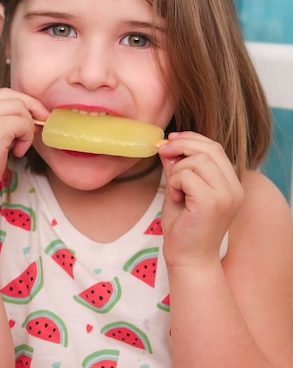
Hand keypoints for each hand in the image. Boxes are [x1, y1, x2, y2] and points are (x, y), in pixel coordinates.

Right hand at [0, 88, 48, 200]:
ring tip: (19, 147)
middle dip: (30, 108)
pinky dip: (27, 137)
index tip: (30, 118)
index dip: (18, 104)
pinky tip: (17, 153)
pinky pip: (23, 123)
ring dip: (27, 127)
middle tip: (40, 123)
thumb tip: (30, 112)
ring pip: (19, 107)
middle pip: (10, 95)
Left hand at [158, 132, 243, 267]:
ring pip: (197, 160)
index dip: (192, 138)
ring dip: (178, 170)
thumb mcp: (180, 189)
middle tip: (162, 151)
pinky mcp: (212, 203)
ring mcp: (226, 196)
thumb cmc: (183, 227)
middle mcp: (234, 189)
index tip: (171, 139)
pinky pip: (188, 175)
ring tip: (175, 189)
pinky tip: (176, 197)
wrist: (188, 260)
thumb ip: (178, 167)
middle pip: (209, 149)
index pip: (215, 148)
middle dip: (181, 145)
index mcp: (232, 184)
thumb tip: (167, 144)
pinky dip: (175, 182)